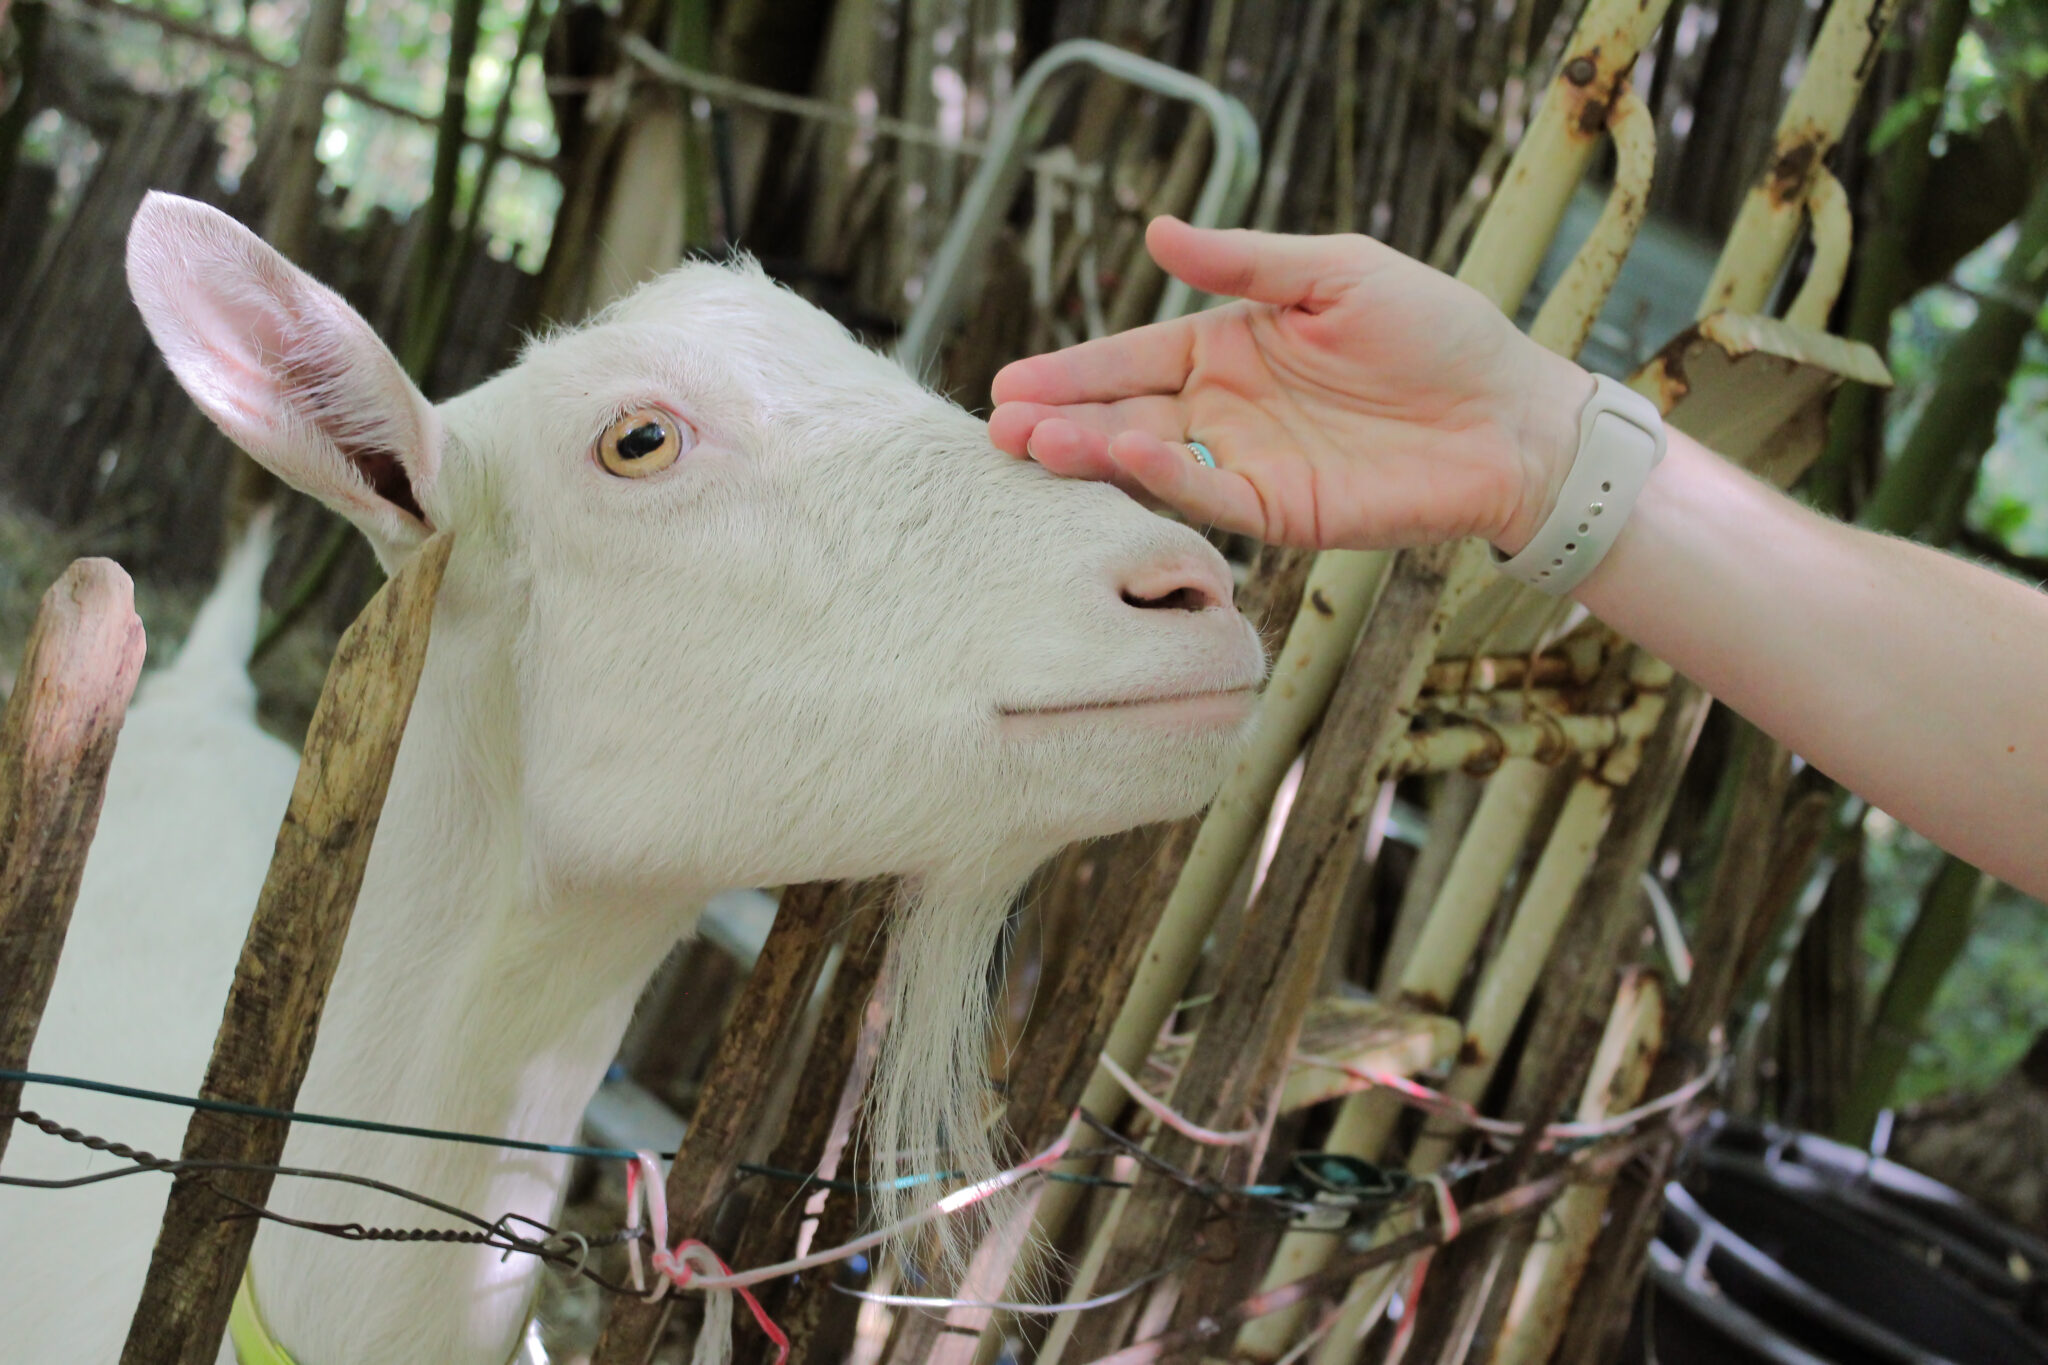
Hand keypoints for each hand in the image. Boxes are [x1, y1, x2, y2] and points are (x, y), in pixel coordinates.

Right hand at [988, 218, 1593, 552]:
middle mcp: (1225, 410)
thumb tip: (1157, 234)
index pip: (1131, 359)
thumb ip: (1247, 263)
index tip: (1008, 383)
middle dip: (1058, 423)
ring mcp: (1249, 463)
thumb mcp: (1337, 272)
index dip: (1071, 371)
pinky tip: (1123, 455)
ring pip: (1151, 462)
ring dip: (1092, 456)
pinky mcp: (1283, 512)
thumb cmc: (1434, 330)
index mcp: (1229, 347)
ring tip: (1035, 447)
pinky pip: (1211, 495)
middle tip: (998, 430)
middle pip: (1123, 416)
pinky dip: (1165, 479)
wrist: (1510, 412)